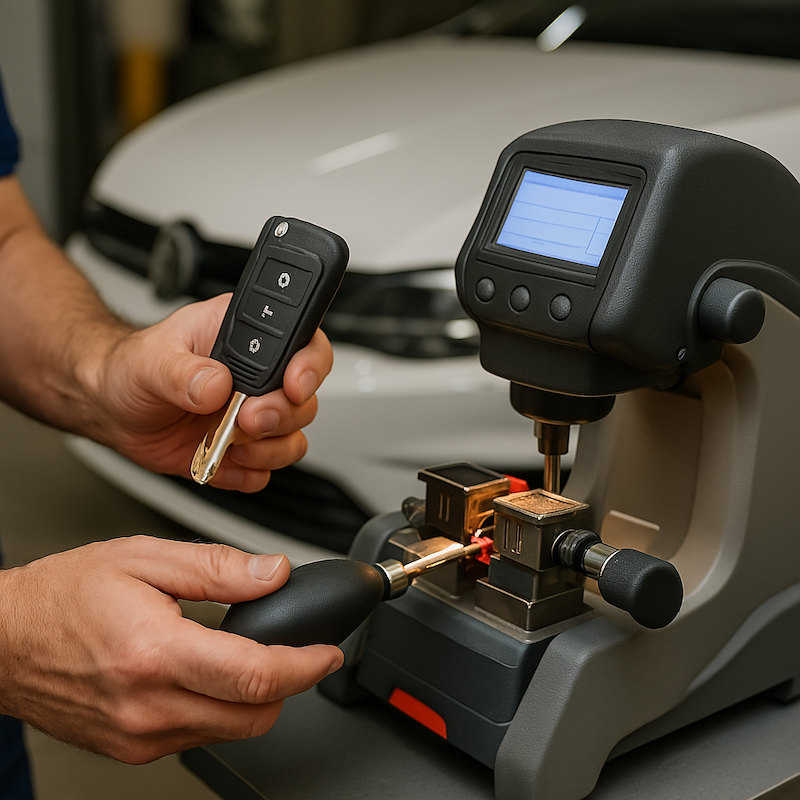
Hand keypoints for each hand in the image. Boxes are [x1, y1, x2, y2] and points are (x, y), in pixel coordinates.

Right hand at [0, 536, 342, 762]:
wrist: (4, 640)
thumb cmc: (64, 595)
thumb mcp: (145, 558)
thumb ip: (218, 568)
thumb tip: (273, 574)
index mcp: (155, 653)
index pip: (255, 676)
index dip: (305, 665)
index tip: (327, 652)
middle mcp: (147, 707)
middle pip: (255, 715)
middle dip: (290, 684)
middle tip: (297, 649)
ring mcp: (138, 737)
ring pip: (232, 731)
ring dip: (256, 698)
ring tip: (251, 656)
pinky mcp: (131, 749)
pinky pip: (199, 736)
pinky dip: (220, 709)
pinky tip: (210, 675)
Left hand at [84, 294, 333, 490]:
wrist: (108, 407)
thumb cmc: (130, 368)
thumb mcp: (149, 360)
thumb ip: (183, 371)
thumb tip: (216, 383)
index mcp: (245, 337)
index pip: (304, 345)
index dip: (309, 368)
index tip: (291, 386)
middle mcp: (258, 377)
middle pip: (304, 401)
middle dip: (281, 417)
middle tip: (245, 420)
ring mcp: (252, 416)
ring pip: (293, 439)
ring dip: (266, 450)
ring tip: (228, 445)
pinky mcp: (242, 450)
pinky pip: (265, 472)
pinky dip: (244, 474)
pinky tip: (217, 462)